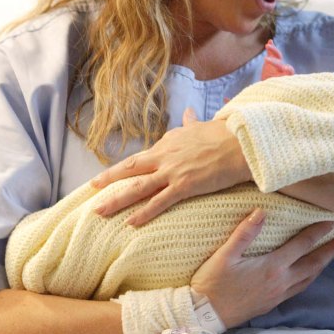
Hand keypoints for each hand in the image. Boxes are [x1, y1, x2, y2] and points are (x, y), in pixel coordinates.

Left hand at [90, 108, 250, 225]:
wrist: (241, 143)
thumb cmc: (224, 134)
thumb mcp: (201, 126)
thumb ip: (191, 122)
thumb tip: (188, 111)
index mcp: (169, 142)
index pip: (142, 157)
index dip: (125, 167)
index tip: (111, 175)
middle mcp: (165, 155)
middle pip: (130, 168)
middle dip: (109, 179)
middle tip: (92, 189)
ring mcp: (173, 171)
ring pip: (138, 187)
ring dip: (116, 200)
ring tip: (99, 211)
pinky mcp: (185, 185)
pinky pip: (159, 202)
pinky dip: (143, 213)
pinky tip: (130, 222)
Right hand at [190, 209, 333, 327]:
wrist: (205, 314)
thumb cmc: (213, 282)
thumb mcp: (225, 254)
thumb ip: (245, 233)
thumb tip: (262, 211)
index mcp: (272, 267)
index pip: (302, 245)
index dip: (319, 232)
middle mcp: (280, 282)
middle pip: (313, 264)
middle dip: (330, 251)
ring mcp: (278, 295)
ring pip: (308, 279)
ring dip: (322, 266)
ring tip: (330, 256)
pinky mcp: (272, 303)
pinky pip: (298, 289)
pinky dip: (309, 278)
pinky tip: (307, 275)